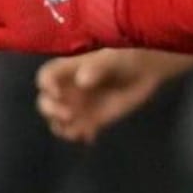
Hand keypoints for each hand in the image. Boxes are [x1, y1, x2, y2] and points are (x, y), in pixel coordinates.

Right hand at [35, 48, 192, 143]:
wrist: (147, 70)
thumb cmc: (126, 56)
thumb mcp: (112, 58)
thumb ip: (97, 67)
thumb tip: (82, 81)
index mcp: (69, 70)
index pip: (46, 76)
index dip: (46, 85)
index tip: (57, 92)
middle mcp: (69, 89)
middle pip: (45, 102)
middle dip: (51, 110)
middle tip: (69, 114)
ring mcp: (79, 105)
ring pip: (57, 121)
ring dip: (63, 127)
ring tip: (80, 130)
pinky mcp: (92, 120)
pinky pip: (77, 131)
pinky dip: (79, 136)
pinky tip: (91, 136)